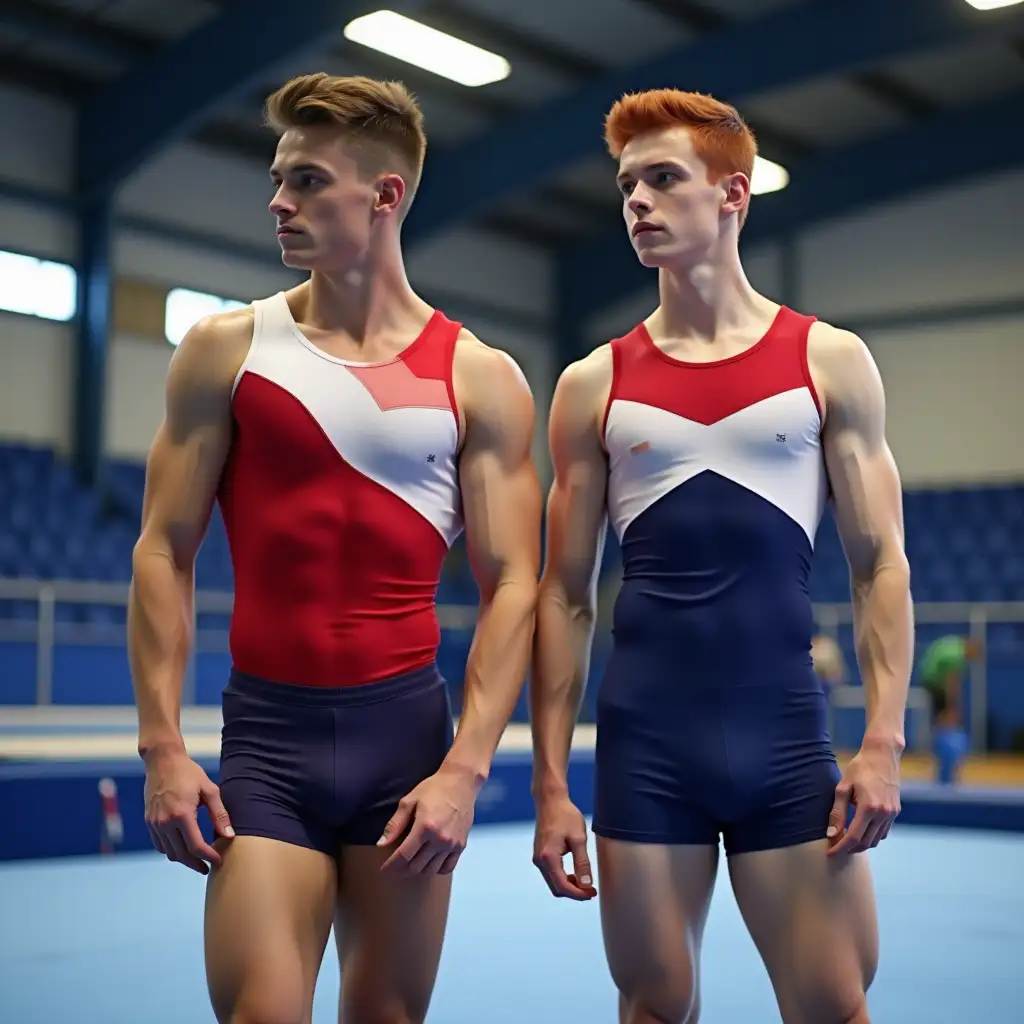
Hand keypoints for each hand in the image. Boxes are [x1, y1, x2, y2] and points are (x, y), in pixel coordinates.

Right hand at [143, 746, 233, 873]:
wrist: (162, 761)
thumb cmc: (189, 773)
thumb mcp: (209, 790)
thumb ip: (219, 814)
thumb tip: (229, 835)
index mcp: (182, 815)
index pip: (196, 846)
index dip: (209, 857)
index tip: (219, 861)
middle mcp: (165, 822)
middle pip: (181, 854)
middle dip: (196, 864)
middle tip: (208, 867)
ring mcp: (154, 823)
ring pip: (169, 852)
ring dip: (183, 859)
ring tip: (197, 859)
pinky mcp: (149, 822)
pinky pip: (160, 845)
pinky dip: (171, 850)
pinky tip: (182, 848)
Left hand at [377, 764, 479, 875]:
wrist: (461, 782)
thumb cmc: (433, 788)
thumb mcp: (410, 801)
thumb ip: (395, 824)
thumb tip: (381, 844)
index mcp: (425, 827)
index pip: (403, 856)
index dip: (391, 866)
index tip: (383, 869)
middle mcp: (440, 839)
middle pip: (416, 866)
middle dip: (402, 869)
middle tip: (394, 866)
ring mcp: (452, 844)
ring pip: (431, 870)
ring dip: (418, 870)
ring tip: (410, 864)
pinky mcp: (461, 845)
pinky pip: (447, 867)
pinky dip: (436, 869)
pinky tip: (429, 862)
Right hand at [532, 792, 596, 899]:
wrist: (550, 800)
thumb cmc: (565, 816)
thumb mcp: (578, 838)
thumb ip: (582, 863)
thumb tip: (586, 885)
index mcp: (548, 858)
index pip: (563, 886)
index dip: (579, 894)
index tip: (593, 893)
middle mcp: (539, 861)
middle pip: (556, 888)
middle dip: (575, 892)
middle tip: (592, 890)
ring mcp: (538, 858)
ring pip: (553, 883)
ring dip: (569, 886)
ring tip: (586, 882)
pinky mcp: (540, 854)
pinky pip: (551, 874)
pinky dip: (563, 878)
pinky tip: (575, 873)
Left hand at [827, 740, 901, 856]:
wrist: (883, 754)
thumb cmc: (860, 767)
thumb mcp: (843, 787)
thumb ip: (838, 812)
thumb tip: (831, 833)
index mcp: (869, 808)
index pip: (854, 837)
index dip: (841, 847)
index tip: (830, 853)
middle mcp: (883, 814)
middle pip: (866, 843)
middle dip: (850, 848)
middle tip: (836, 847)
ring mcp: (892, 814)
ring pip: (877, 840)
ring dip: (862, 844)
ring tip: (846, 840)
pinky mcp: (895, 811)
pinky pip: (884, 832)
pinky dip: (872, 835)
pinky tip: (860, 830)